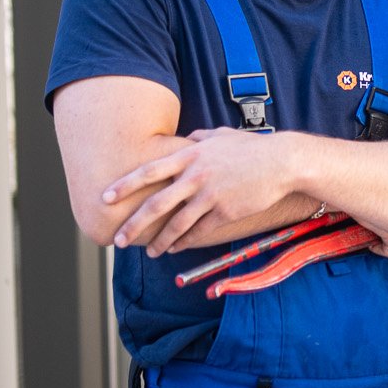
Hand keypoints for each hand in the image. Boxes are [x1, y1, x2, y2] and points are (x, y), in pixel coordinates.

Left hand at [106, 129, 301, 255]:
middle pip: (156, 204)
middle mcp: (195, 176)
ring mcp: (210, 195)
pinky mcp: (226, 212)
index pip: (148, 171)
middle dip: (133, 224)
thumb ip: (200, 138)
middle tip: (118, 239)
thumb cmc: (251, 148)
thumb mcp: (222, 135)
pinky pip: (200, 231)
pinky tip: (176, 248)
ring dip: (159, 241)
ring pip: (177, 223)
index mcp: (190, 155)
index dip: (124, 186)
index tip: (105, 198)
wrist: (282, 162)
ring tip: (149, 252)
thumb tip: (188, 137)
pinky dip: (185, 241)